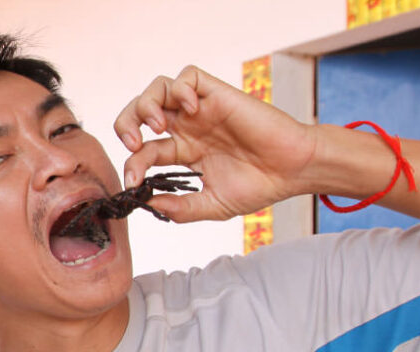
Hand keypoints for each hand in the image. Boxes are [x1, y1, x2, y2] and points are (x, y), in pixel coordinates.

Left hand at [113, 65, 317, 221]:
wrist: (293, 170)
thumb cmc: (258, 186)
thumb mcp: (212, 205)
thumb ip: (180, 207)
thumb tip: (146, 204)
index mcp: (183, 152)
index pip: (144, 152)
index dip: (132, 165)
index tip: (134, 183)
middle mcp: (188, 128)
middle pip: (140, 112)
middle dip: (126, 124)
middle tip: (134, 144)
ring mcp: (201, 110)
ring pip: (158, 89)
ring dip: (147, 104)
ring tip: (158, 126)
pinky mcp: (218, 94)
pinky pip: (188, 76)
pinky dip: (180, 88)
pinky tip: (191, 109)